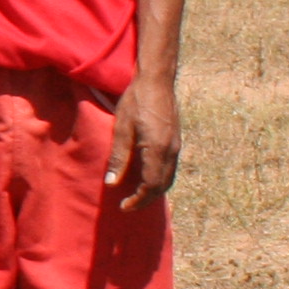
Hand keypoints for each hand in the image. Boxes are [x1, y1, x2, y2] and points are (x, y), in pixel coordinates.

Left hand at [108, 73, 179, 205]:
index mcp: (158, 150)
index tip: (123, 207)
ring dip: (154, 191)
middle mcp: (172, 152)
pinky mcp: (176, 141)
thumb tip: (112, 183)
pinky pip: (170, 168)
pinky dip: (159, 179)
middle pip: (162, 186)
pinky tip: (145, 178)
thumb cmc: (136, 102)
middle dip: (146, 199)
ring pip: (168, 178)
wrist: (157, 82)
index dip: (137, 200)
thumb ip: (118, 157)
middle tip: (128, 206)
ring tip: (136, 196)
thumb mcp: (121, 129)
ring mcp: (176, 146)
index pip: (151, 186)